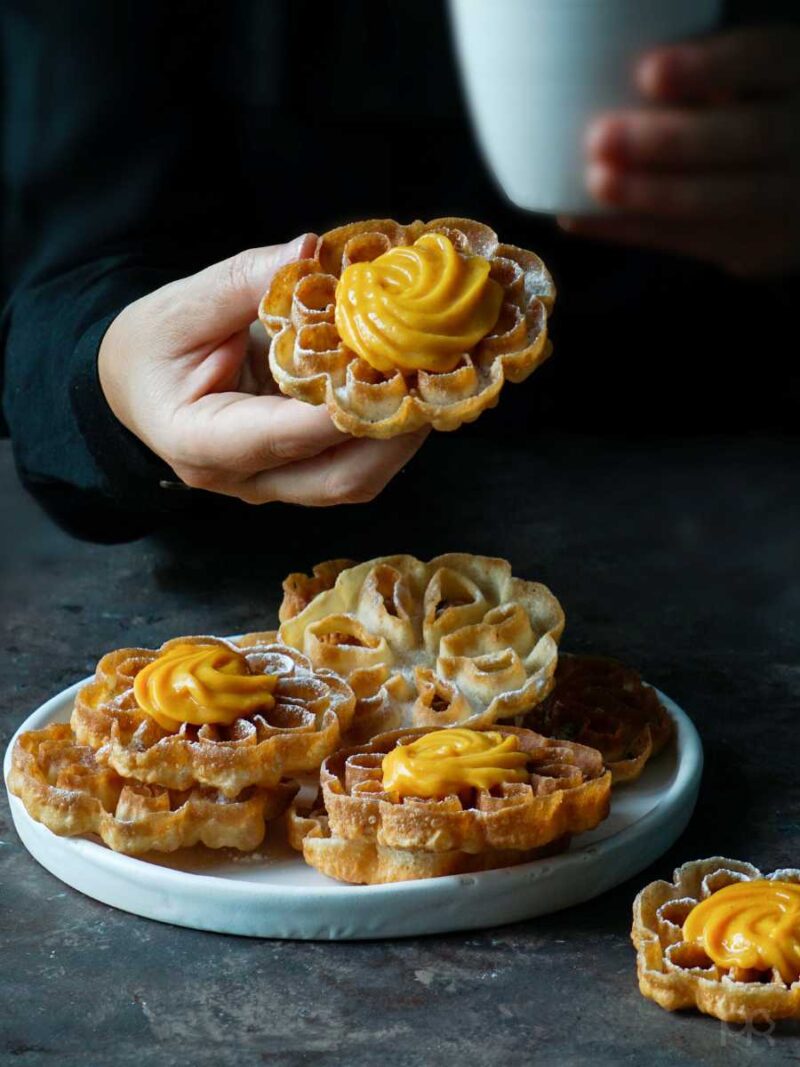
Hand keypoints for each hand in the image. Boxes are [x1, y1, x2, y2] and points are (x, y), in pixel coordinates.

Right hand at [99, 236, 427, 504]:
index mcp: (199, 441)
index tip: (395, 371)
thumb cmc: (148, 347)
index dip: (343, 407)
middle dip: (395, 433)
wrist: (133, 384)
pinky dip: (389, 433)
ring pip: (353, 481)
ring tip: (440, 384)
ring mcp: (274, 485)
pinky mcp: (297, 475)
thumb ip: (244, 280)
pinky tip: (414, 392)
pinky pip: (353, 465)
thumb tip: (311, 250)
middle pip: (335, 479)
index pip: (282, 436)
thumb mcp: (179, 305)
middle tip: (439, 379)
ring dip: (403, 437)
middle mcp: (242, 479)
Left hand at [560, 26, 799, 276]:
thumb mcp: (741, 83)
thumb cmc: (742, 114)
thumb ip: (698, 80)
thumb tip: (598, 81)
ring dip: (649, 194)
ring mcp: (786, 197)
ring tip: (596, 181)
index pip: (761, 61)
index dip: (709, 67)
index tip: (648, 72)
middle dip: (669, 141)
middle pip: (746, 137)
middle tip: (600, 138)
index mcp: (793, 75)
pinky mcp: (757, 245)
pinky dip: (631, 229)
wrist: (791, 187)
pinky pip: (690, 241)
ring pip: (722, 200)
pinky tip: (582, 218)